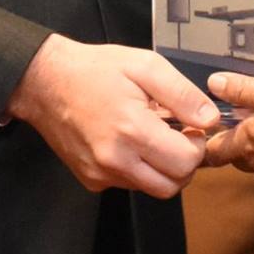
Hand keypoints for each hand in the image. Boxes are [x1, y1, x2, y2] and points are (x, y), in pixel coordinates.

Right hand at [8, 35, 216, 198]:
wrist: (44, 82)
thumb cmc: (94, 70)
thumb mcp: (145, 65)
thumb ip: (181, 94)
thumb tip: (209, 119)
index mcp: (131, 130)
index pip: (186, 162)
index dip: (197, 144)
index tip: (190, 126)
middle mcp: (115, 160)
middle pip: (173, 185)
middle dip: (185, 162)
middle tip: (178, 134)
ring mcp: (101, 174)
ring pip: (152, 188)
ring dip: (163, 168)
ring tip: (153, 135)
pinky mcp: (91, 180)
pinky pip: (129, 184)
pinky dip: (140, 169)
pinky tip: (131, 142)